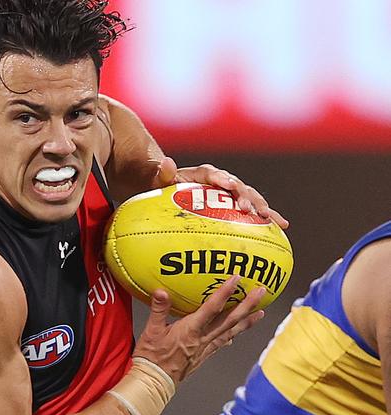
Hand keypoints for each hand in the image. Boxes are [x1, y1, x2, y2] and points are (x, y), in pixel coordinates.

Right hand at [133, 275, 264, 383]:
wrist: (155, 382)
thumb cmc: (152, 357)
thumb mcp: (151, 331)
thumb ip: (158, 309)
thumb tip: (161, 292)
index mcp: (191, 330)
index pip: (212, 308)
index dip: (225, 292)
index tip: (236, 279)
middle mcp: (203, 339)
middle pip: (230, 320)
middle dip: (247, 305)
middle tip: (261, 292)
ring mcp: (206, 348)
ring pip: (231, 332)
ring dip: (247, 321)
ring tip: (260, 312)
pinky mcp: (204, 355)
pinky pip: (224, 342)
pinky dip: (234, 335)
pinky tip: (238, 331)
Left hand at [153, 157, 288, 228]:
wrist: (172, 190)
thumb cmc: (163, 187)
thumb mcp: (158, 180)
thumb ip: (162, 173)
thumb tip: (166, 161)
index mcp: (201, 174)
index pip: (212, 174)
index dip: (221, 178)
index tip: (228, 185)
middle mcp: (220, 180)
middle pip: (235, 185)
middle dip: (244, 195)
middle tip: (248, 209)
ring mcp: (230, 192)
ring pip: (249, 196)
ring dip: (259, 206)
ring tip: (269, 218)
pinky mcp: (236, 203)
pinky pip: (253, 209)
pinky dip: (267, 216)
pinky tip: (282, 226)